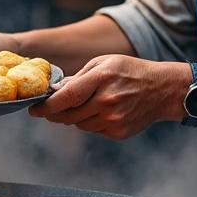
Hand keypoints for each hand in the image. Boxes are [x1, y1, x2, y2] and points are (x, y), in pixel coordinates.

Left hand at [29, 55, 186, 139]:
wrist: (162, 90)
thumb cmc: (130, 72)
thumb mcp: (103, 63)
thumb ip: (78, 78)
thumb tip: (54, 91)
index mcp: (101, 79)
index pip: (66, 98)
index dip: (46, 106)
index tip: (34, 110)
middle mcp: (107, 101)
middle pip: (68, 115)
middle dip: (55, 113)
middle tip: (51, 109)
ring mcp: (113, 119)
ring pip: (79, 125)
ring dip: (75, 117)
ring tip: (87, 104)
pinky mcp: (118, 132)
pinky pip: (94, 130)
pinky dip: (92, 123)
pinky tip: (103, 111)